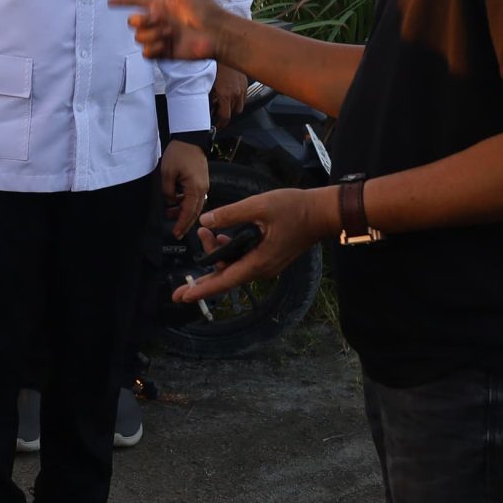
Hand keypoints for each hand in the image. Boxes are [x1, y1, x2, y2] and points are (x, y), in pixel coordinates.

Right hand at [111, 0, 234, 64]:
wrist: (216, 32)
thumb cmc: (204, 8)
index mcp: (161, 4)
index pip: (136, 1)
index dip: (123, 1)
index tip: (110, 1)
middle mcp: (158, 21)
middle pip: (133, 22)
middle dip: (142, 20)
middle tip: (160, 20)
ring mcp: (160, 37)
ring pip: (139, 37)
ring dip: (152, 34)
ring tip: (170, 32)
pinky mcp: (164, 53)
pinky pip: (146, 53)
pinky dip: (153, 48)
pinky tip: (166, 44)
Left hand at [160, 139, 209, 237]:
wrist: (191, 138)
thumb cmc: (180, 153)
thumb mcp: (167, 173)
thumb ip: (168, 191)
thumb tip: (170, 201)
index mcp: (196, 189)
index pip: (188, 212)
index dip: (181, 223)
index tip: (176, 233)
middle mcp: (203, 189)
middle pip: (194, 212)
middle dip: (185, 223)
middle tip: (177, 232)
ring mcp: (204, 185)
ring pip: (195, 205)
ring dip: (184, 212)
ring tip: (171, 215)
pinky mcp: (201, 181)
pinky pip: (195, 197)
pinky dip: (186, 203)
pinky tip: (176, 202)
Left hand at [175, 186, 334, 302]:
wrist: (323, 213)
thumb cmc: (294, 208)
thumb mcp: (259, 205)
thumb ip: (231, 214)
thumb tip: (206, 222)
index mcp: (259, 261)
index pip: (225, 280)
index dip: (202, 289)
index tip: (184, 297)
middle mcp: (262, 269)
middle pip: (226, 277)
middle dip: (203, 278)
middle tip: (179, 285)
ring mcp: (266, 265)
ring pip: (234, 267)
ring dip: (217, 253)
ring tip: (206, 232)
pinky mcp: (269, 258)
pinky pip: (243, 261)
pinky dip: (229, 251)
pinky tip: (222, 235)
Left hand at [210, 64, 252, 124]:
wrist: (223, 49)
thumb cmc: (213, 64)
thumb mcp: (207, 83)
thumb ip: (209, 96)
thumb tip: (207, 105)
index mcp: (225, 94)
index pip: (225, 116)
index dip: (221, 124)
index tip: (218, 126)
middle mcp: (236, 93)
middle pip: (234, 112)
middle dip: (227, 114)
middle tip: (218, 112)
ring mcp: (242, 87)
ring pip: (241, 105)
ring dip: (234, 106)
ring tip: (225, 103)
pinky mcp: (246, 82)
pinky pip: (244, 95)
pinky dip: (239, 97)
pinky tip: (231, 93)